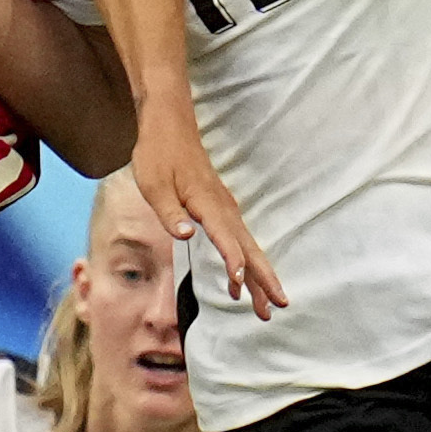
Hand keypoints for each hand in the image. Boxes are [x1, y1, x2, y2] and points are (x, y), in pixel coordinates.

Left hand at [130, 100, 286, 320]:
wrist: (169, 123)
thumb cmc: (158, 154)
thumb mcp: (153, 185)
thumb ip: (169, 213)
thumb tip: (185, 234)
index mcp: (206, 202)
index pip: (225, 237)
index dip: (233, 262)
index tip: (240, 285)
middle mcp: (222, 206)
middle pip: (248, 248)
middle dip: (263, 280)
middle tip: (277, 308)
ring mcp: (225, 207)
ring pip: (248, 246)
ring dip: (259, 277)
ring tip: (267, 307)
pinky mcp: (221, 207)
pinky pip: (239, 239)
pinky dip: (246, 261)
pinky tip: (242, 281)